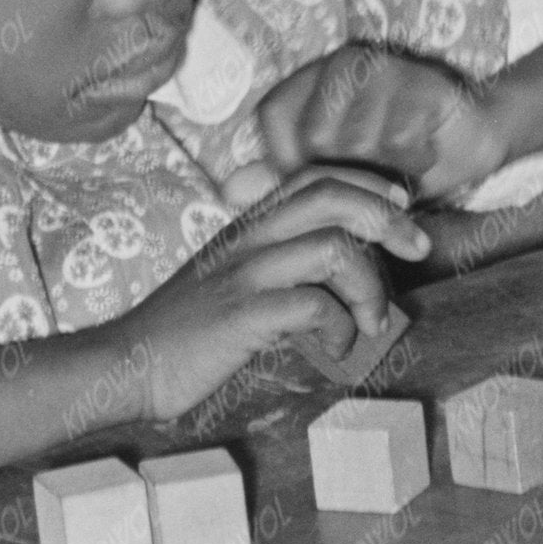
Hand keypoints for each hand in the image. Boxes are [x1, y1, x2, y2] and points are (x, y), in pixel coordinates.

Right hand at [108, 198, 413, 430]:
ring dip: (369, 286)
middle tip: (417, 249)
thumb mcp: (229, 282)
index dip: (364, 183)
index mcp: (245, 228)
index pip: (312, 178)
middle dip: (387, 219)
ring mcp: (242, 276)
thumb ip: (275, 268)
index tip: (400, 207)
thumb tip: (336, 278)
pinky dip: (339, 327)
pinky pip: (312, 306)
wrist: (125, 365)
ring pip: (331, 249)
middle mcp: (246, 240)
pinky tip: (334, 346)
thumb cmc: (184, 334)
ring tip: (370, 321)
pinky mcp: (240, 317)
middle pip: (330, 197)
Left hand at [232, 39, 510, 206]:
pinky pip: (399, 141)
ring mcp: (380, 65)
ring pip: (357, 141)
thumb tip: (229, 190)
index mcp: (312, 79)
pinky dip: (414, 164)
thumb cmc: (397, 165)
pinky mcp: (418, 78)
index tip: (325, 180)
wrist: (471, 143)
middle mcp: (341, 63)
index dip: (291, 160)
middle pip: (315, 137)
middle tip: (376, 177)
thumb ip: (286, 181)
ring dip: (384, 172)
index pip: (273, 116)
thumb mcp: (335, 179)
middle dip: (347, 173)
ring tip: (402, 167)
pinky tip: (426, 156)